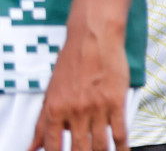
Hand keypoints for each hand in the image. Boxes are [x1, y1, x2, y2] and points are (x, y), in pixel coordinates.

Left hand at [30, 16, 129, 150]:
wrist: (93, 37)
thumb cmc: (71, 62)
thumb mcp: (50, 93)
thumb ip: (41, 123)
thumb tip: (32, 147)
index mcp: (55, 110)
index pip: (54, 147)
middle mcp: (75, 111)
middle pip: (79, 149)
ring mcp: (97, 107)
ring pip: (100, 144)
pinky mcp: (116, 101)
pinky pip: (120, 131)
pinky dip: (122, 146)